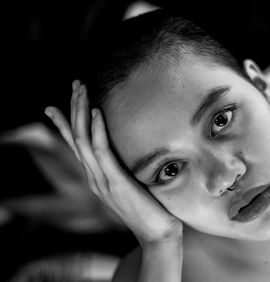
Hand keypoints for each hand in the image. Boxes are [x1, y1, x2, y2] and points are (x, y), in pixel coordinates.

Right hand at [45, 81, 181, 244]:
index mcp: (97, 176)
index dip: (66, 123)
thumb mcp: (133, 185)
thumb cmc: (150, 209)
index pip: (77, 145)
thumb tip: (128, 155)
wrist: (158, 235)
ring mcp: (102, 181)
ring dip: (81, 113)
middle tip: (75, 84)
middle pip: (76, 137)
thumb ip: (125, 170)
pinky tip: (98, 113)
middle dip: (74, 109)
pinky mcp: (115, 183)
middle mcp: (94, 177)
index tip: (56, 104)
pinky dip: (97, 131)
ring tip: (82, 90)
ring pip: (83, 141)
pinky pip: (102, 153)